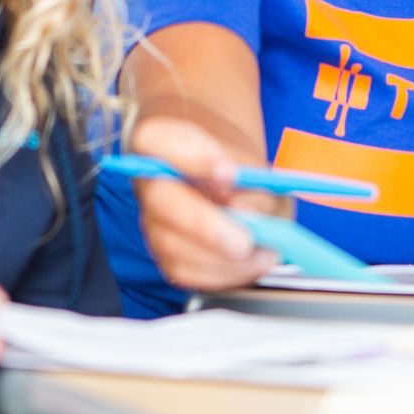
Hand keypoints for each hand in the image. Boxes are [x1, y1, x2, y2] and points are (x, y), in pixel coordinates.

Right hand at [129, 115, 282, 290]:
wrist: (228, 187)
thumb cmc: (239, 171)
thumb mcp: (256, 168)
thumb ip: (254, 186)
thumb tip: (246, 214)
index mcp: (162, 141)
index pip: (157, 139)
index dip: (192, 156)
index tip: (230, 171)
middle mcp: (150, 181)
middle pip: (161, 199)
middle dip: (205, 225)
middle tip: (244, 241)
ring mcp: (153, 220)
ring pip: (172, 243)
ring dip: (221, 257)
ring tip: (263, 253)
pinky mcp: (165, 254)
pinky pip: (184, 271)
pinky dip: (221, 274)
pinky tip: (251, 264)